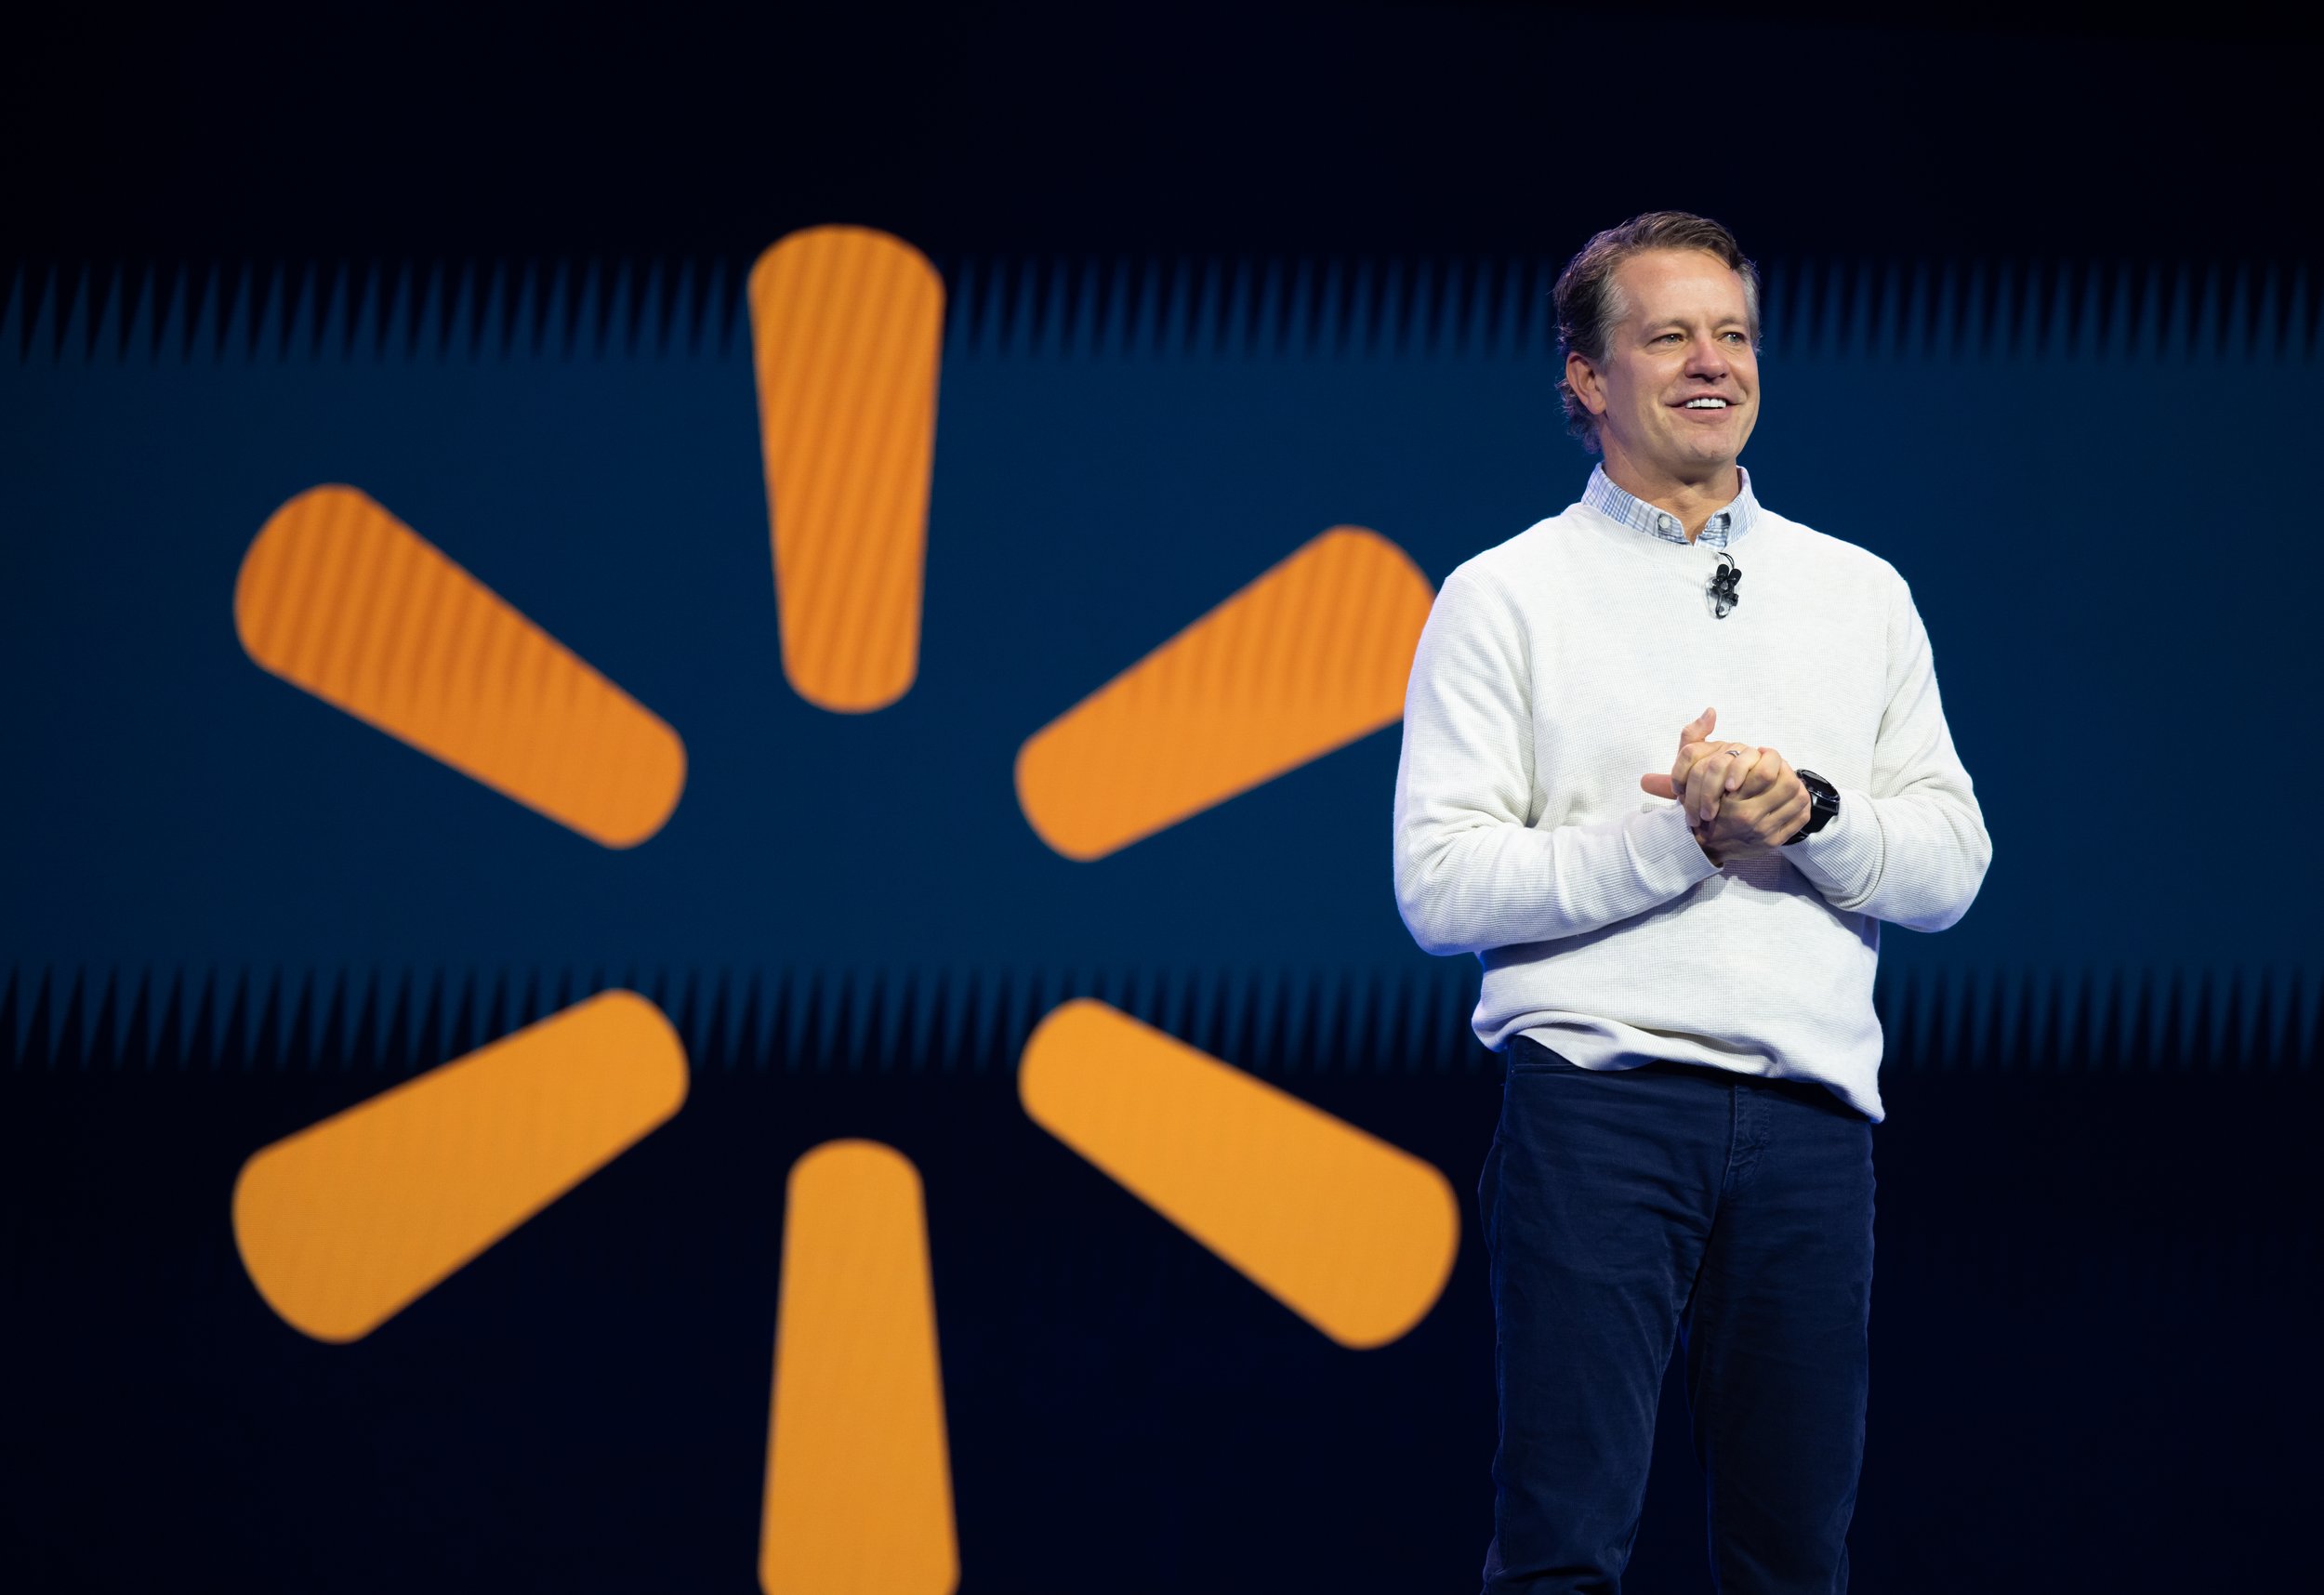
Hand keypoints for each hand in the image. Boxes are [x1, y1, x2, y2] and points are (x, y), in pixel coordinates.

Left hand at [1638, 706, 1755, 819]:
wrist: (1759, 798)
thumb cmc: (1721, 796)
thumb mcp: (1695, 792)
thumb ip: (1670, 785)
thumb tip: (1644, 781)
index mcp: (1707, 750)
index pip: (1687, 752)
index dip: (1678, 773)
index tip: (1677, 795)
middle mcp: (1726, 746)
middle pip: (1704, 762)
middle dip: (1698, 792)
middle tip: (1696, 817)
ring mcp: (1746, 750)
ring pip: (1723, 761)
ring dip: (1714, 787)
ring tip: (1711, 812)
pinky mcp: (1766, 756)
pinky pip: (1752, 758)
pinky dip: (1740, 773)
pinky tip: (1734, 790)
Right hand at [1691, 745, 1810, 862]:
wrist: (1700, 846)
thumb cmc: (1697, 805)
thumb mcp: (1687, 771)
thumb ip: (1695, 738)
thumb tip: (1711, 711)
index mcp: (1731, 800)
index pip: (1767, 771)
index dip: (1771, 757)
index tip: (1763, 753)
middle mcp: (1749, 817)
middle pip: (1788, 783)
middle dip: (1786, 768)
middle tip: (1777, 765)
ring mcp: (1764, 831)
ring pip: (1798, 798)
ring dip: (1795, 783)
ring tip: (1784, 779)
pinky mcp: (1774, 842)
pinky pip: (1800, 817)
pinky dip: (1801, 803)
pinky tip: (1790, 797)